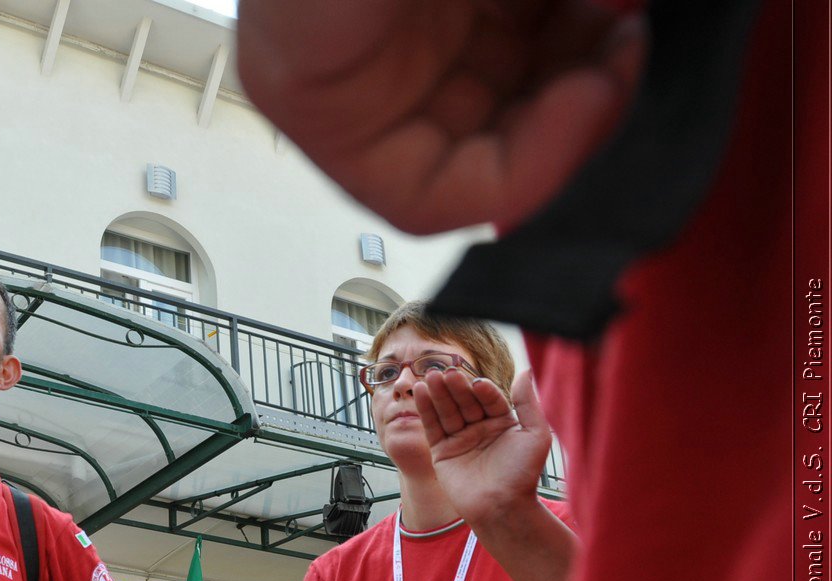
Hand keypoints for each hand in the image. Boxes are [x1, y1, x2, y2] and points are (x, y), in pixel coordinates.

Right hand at [237, 1, 644, 234]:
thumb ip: (509, 12)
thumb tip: (622, 15)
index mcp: (314, 89)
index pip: (426, 197)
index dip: (529, 169)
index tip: (597, 99)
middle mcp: (357, 74)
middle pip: (479, 144)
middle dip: (571, 108)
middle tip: (629, 49)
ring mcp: (401, 32)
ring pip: (507, 86)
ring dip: (577, 60)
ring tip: (624, 14)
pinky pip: (510, 32)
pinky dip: (564, 23)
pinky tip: (604, 1)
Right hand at [414, 368, 550, 526]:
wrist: (501, 508)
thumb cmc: (522, 474)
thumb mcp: (535, 434)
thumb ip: (528, 402)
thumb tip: (526, 370)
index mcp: (503, 422)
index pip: (489, 398)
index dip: (482, 390)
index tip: (476, 382)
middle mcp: (480, 428)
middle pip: (465, 401)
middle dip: (456, 387)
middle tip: (446, 372)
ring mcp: (460, 439)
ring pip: (447, 410)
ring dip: (438, 393)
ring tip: (430, 376)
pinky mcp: (442, 451)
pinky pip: (433, 426)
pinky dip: (426, 409)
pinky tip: (421, 392)